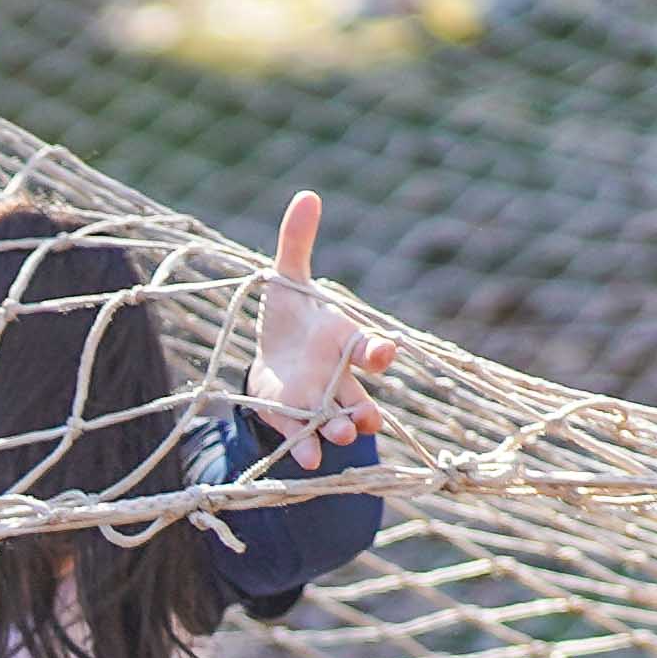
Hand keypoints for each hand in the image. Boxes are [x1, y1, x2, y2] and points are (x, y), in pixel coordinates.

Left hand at [242, 189, 399, 459]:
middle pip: (360, 397)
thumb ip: (297, 242)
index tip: (384, 352)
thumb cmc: (290, 316)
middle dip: (364, 409)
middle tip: (366, 420)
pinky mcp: (293, 419)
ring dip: (341, 432)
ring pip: (338, 422)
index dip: (379, 351)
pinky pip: (304, 438)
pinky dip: (307, 450)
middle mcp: (340, 379)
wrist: (272, 354)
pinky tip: (309, 463)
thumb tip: (307, 194)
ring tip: (342, 439)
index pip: (371, 349)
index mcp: (345, 343)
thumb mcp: (287, 278)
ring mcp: (319, 403)